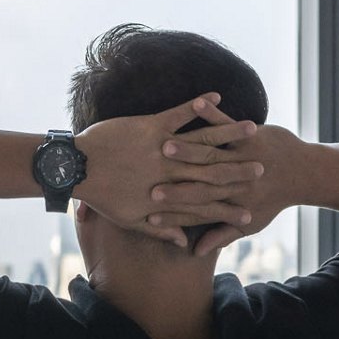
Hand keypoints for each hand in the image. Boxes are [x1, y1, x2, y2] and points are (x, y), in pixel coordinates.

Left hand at [74, 94, 265, 246]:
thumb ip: (160, 229)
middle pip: (212, 172)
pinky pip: (178, 113)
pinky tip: (214, 95)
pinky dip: (197, 105)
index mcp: (166, 196)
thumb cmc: (99, 195)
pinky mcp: (150, 126)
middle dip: (240, 169)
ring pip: (202, 141)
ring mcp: (161, 148)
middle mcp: (170, 173)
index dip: (229, 208)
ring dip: (228, 133)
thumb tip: (183, 243)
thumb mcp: (130, 219)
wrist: (74, 169)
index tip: (252, 211)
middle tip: (263, 167)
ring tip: (253, 127)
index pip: (205, 204)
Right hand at [153, 120, 305, 255]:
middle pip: (200, 181)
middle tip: (148, 183)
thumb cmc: (272, 199)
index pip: (198, 209)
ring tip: (164, 144)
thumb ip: (220, 236)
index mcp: (233, 202)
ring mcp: (243, 155)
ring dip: (188, 147)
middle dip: (173, 182)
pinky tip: (197, 103)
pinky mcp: (249, 136)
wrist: (305, 173)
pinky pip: (226, 122)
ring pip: (211, 152)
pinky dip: (212, 112)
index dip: (174, 211)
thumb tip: (195, 252)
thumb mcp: (248, 223)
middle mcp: (237, 180)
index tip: (150, 211)